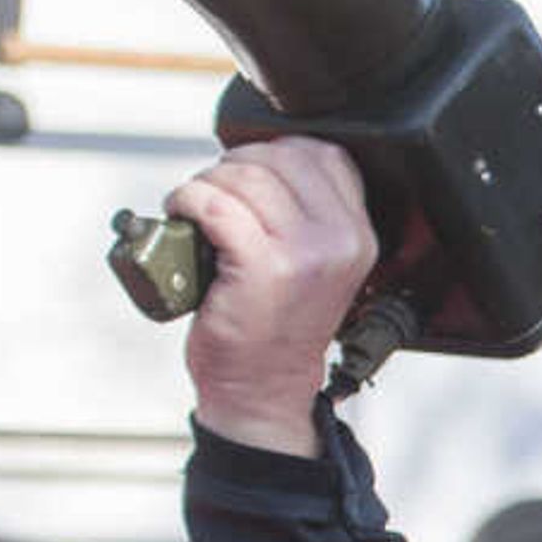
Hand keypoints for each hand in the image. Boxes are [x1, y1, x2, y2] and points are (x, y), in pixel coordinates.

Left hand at [168, 138, 378, 457]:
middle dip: (235, 167)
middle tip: (218, 199)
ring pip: (243, 175)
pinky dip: (187, 201)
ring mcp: (304, 255)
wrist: (263, 387)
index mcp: (358, 235)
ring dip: (206, 184)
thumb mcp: (318, 263)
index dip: (276, 155)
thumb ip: (310, 212)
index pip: (323, 153)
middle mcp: (340, 241)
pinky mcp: (261, 267)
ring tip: (199, 212)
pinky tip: (183, 216)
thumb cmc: (277, 325)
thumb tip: (261, 159)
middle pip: (279, 157)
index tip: (253, 182)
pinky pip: (213, 204)